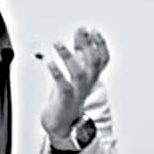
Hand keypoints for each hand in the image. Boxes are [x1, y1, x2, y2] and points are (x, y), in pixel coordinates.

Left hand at [40, 27, 109, 141]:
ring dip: (69, 57)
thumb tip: (81, 32)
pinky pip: (63, 86)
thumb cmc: (67, 95)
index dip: (100, 44)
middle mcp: (87, 83)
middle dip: (87, 45)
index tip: (93, 30)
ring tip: (58, 43)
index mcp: (91, 76)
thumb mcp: (75, 70)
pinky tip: (50, 63)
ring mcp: (77, 92)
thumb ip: (79, 52)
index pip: (103, 59)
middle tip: (79, 31)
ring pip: (79, 73)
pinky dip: (57, 73)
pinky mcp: (66, 99)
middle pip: (93, 63)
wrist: (62, 122)